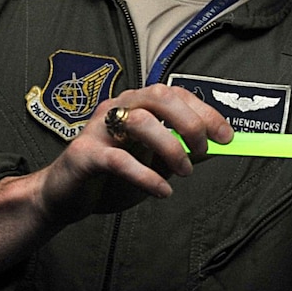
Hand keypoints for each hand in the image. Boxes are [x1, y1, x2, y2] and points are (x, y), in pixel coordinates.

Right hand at [34, 84, 233, 226]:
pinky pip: (118, 159)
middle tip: (202, 150)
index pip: (175, 94)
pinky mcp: (83, 154)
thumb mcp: (156, 162)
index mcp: (136, 105)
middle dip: (189, 122)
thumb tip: (220, 147)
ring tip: (183, 173)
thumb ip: (183, 151)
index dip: (205, 112)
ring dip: (170, 148)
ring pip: (139, 122)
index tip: (226, 137)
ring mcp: (98, 129)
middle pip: (159, 97)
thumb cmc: (112, 175)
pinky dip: (146, 175)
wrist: (65, 196)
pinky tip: (162, 190)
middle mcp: (117, 109)